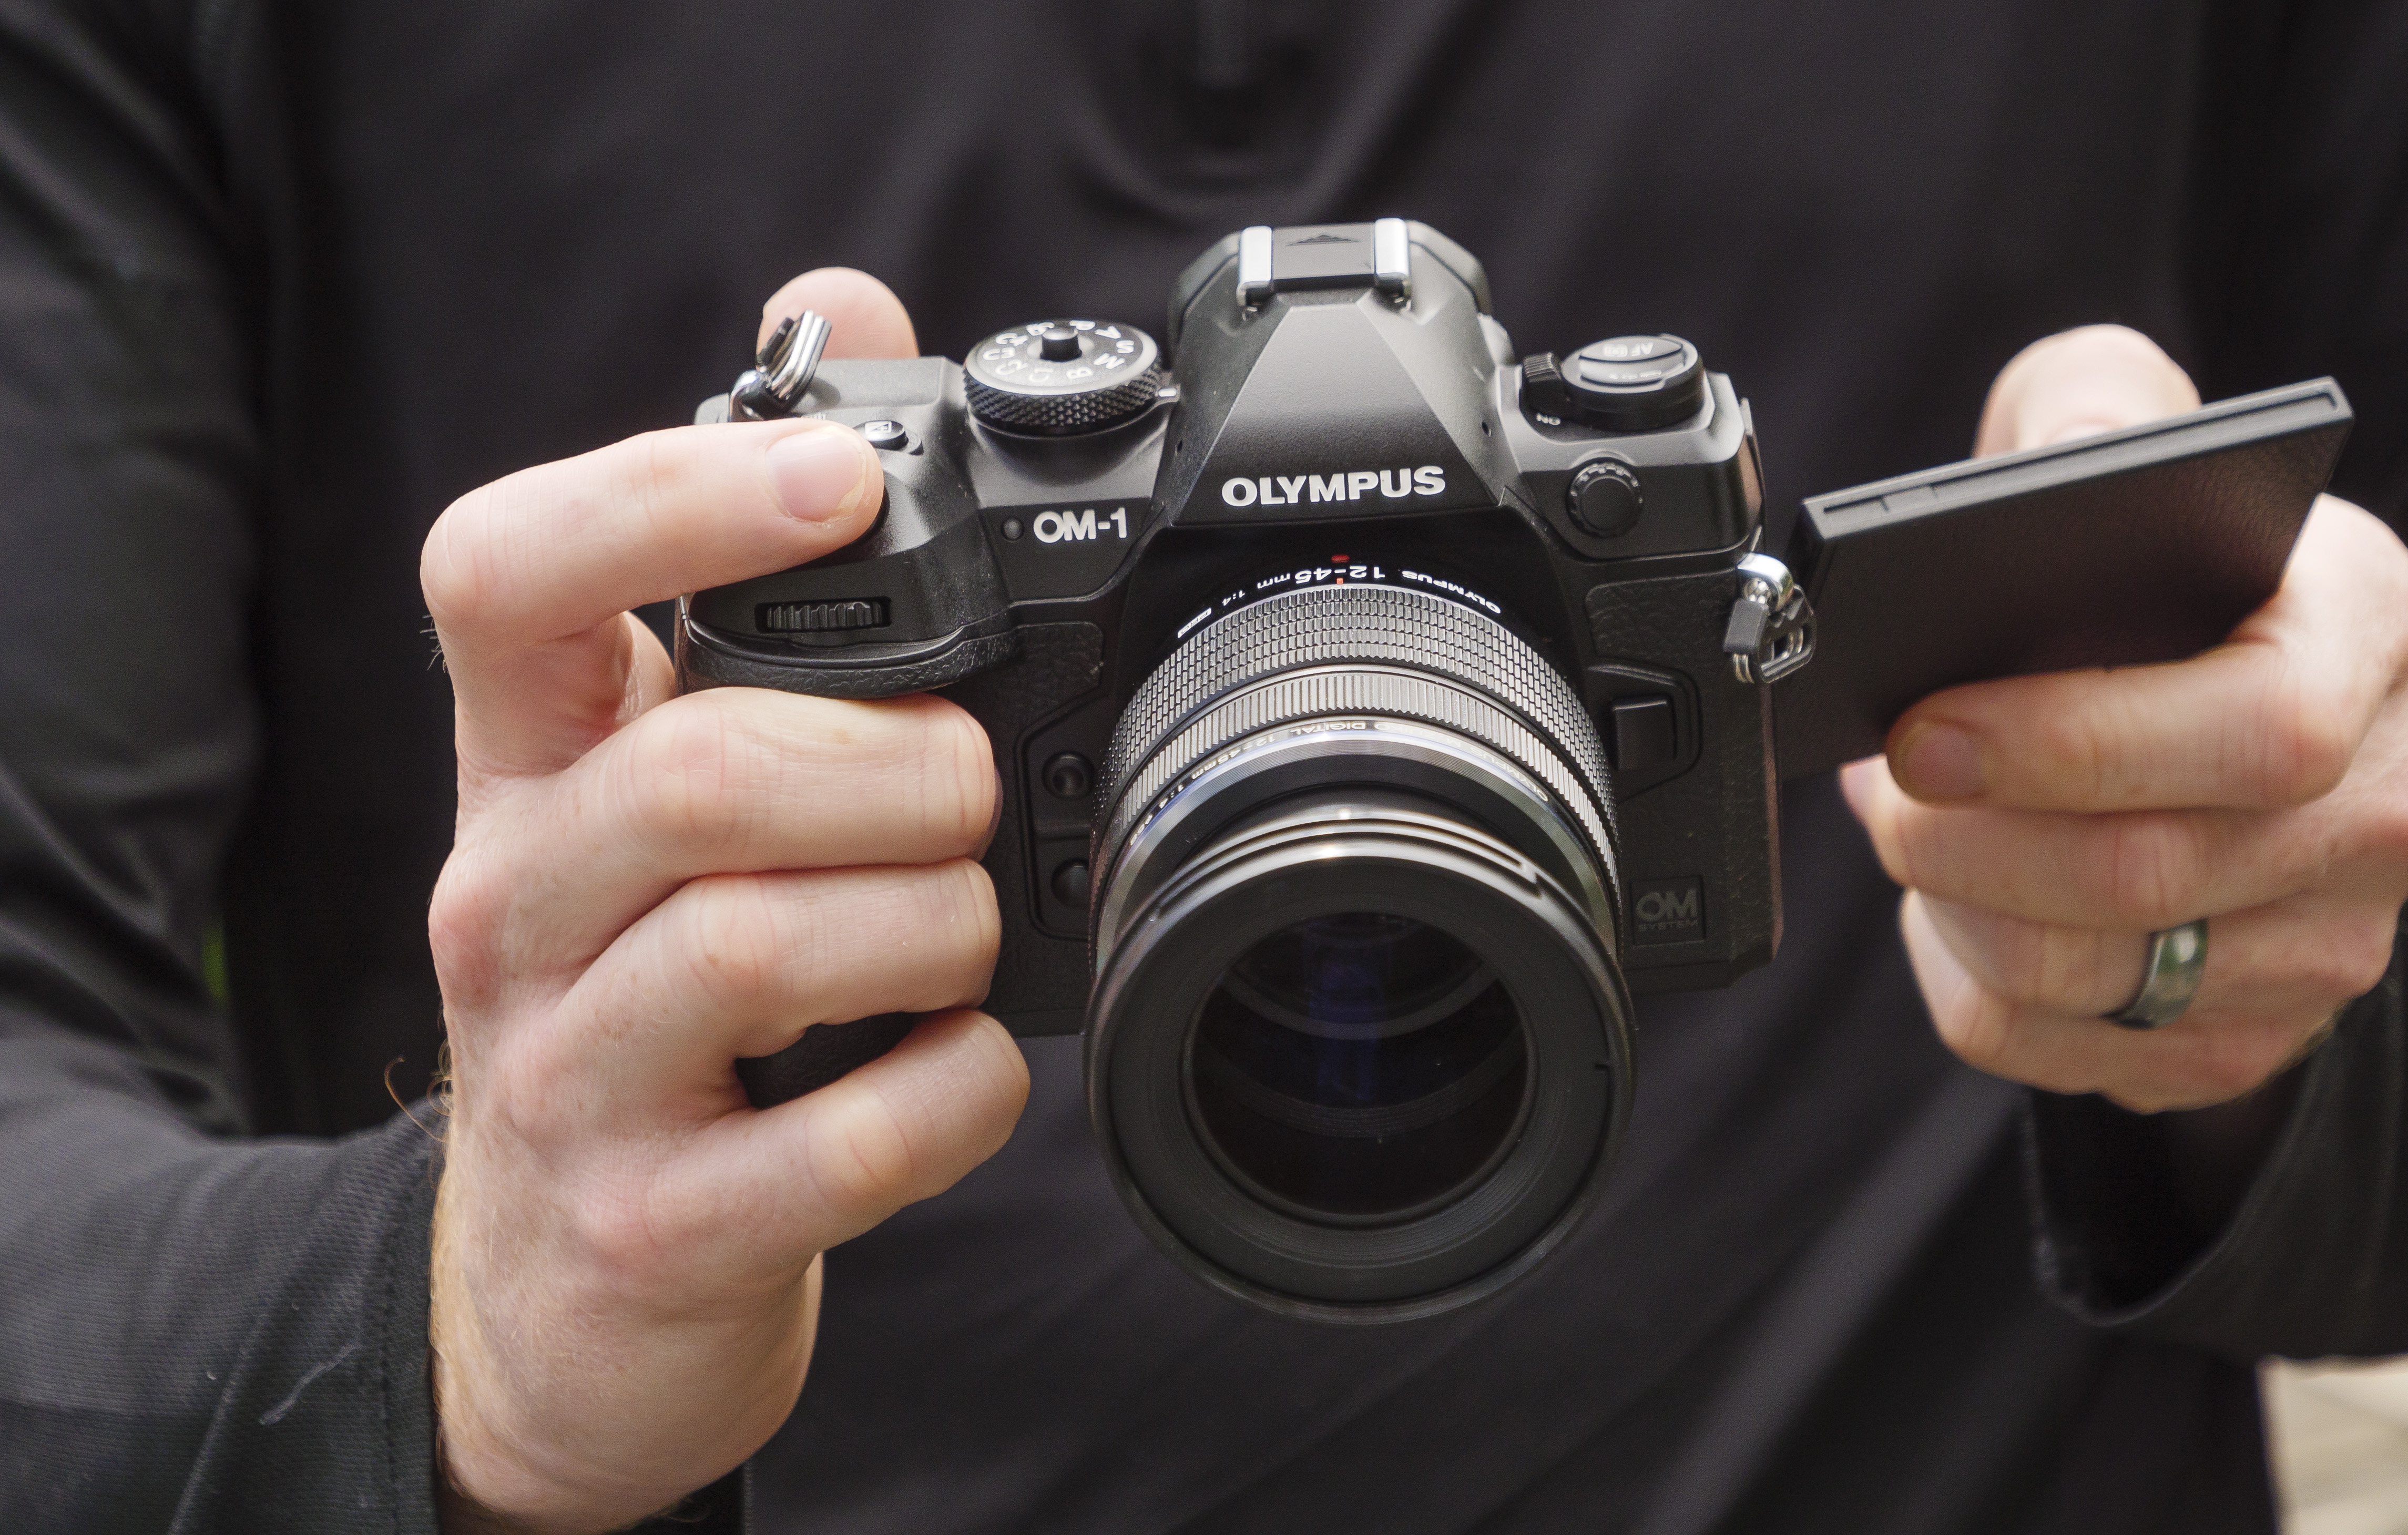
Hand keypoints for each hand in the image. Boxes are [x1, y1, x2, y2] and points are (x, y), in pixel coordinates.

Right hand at [420, 270, 1029, 1533]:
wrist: (578, 1289)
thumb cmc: (657, 989)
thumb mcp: (670, 767)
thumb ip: (751, 565)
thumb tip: (846, 308)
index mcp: (532, 762)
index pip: (504, 577)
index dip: (670, 500)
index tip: (842, 482)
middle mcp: (516, 902)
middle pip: (696, 773)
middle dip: (897, 768)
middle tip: (967, 789)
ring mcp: (569, 1075)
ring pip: (755, 945)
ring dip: (931, 920)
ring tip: (962, 927)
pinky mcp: (655, 1227)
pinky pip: (843, 1144)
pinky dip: (956, 1093)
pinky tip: (967, 1064)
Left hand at [1840, 326, 2407, 1112]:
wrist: (2262, 715)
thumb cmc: (2185, 572)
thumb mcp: (2156, 444)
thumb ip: (2096, 407)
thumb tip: (2044, 463)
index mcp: (2378, 635)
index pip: (2256, 727)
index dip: (2067, 744)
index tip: (1924, 727)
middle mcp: (2393, 804)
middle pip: (2146, 872)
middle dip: (1966, 835)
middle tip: (1883, 785)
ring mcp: (2336, 944)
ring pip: (2087, 975)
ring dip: (1954, 905)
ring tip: (1908, 827)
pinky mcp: (2250, 1040)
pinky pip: (2058, 1048)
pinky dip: (1970, 981)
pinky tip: (1954, 906)